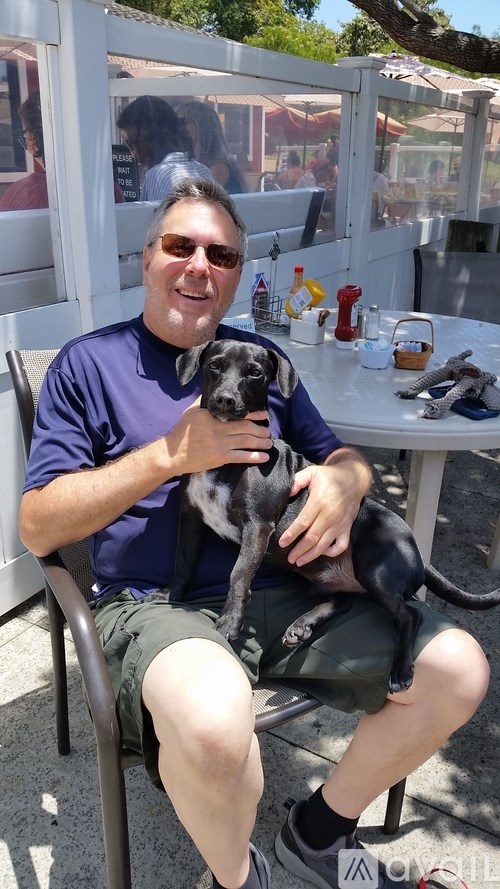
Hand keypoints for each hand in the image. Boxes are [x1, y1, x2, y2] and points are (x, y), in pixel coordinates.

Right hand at [164, 401, 271, 474]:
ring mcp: (220, 444)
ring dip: (261, 442)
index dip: (254, 414)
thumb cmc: (181, 433)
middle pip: (245, 428)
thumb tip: (211, 392)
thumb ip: (202, 401)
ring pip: (246, 441)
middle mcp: (218, 428)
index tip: (264, 415)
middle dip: (260, 430)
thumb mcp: (190, 412)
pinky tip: (264, 457)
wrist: (172, 454)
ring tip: (269, 443)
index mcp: (212, 416)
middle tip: (269, 431)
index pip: (237, 414)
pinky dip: (254, 457)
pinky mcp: (220, 457)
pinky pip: (241, 457)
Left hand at [278, 450, 369, 565]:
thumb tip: (286, 492)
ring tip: (299, 561)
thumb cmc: (329, 476)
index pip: (303, 522)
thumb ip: (298, 480)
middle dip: (299, 550)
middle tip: (289, 558)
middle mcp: (330, 515)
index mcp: (319, 502)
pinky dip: (332, 552)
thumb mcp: (312, 472)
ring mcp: (340, 524)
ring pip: (324, 544)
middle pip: (312, 537)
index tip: (282, 543)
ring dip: (311, 555)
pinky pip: (341, 545)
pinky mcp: (347, 528)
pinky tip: (322, 552)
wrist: (354, 479)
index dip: (292, 534)